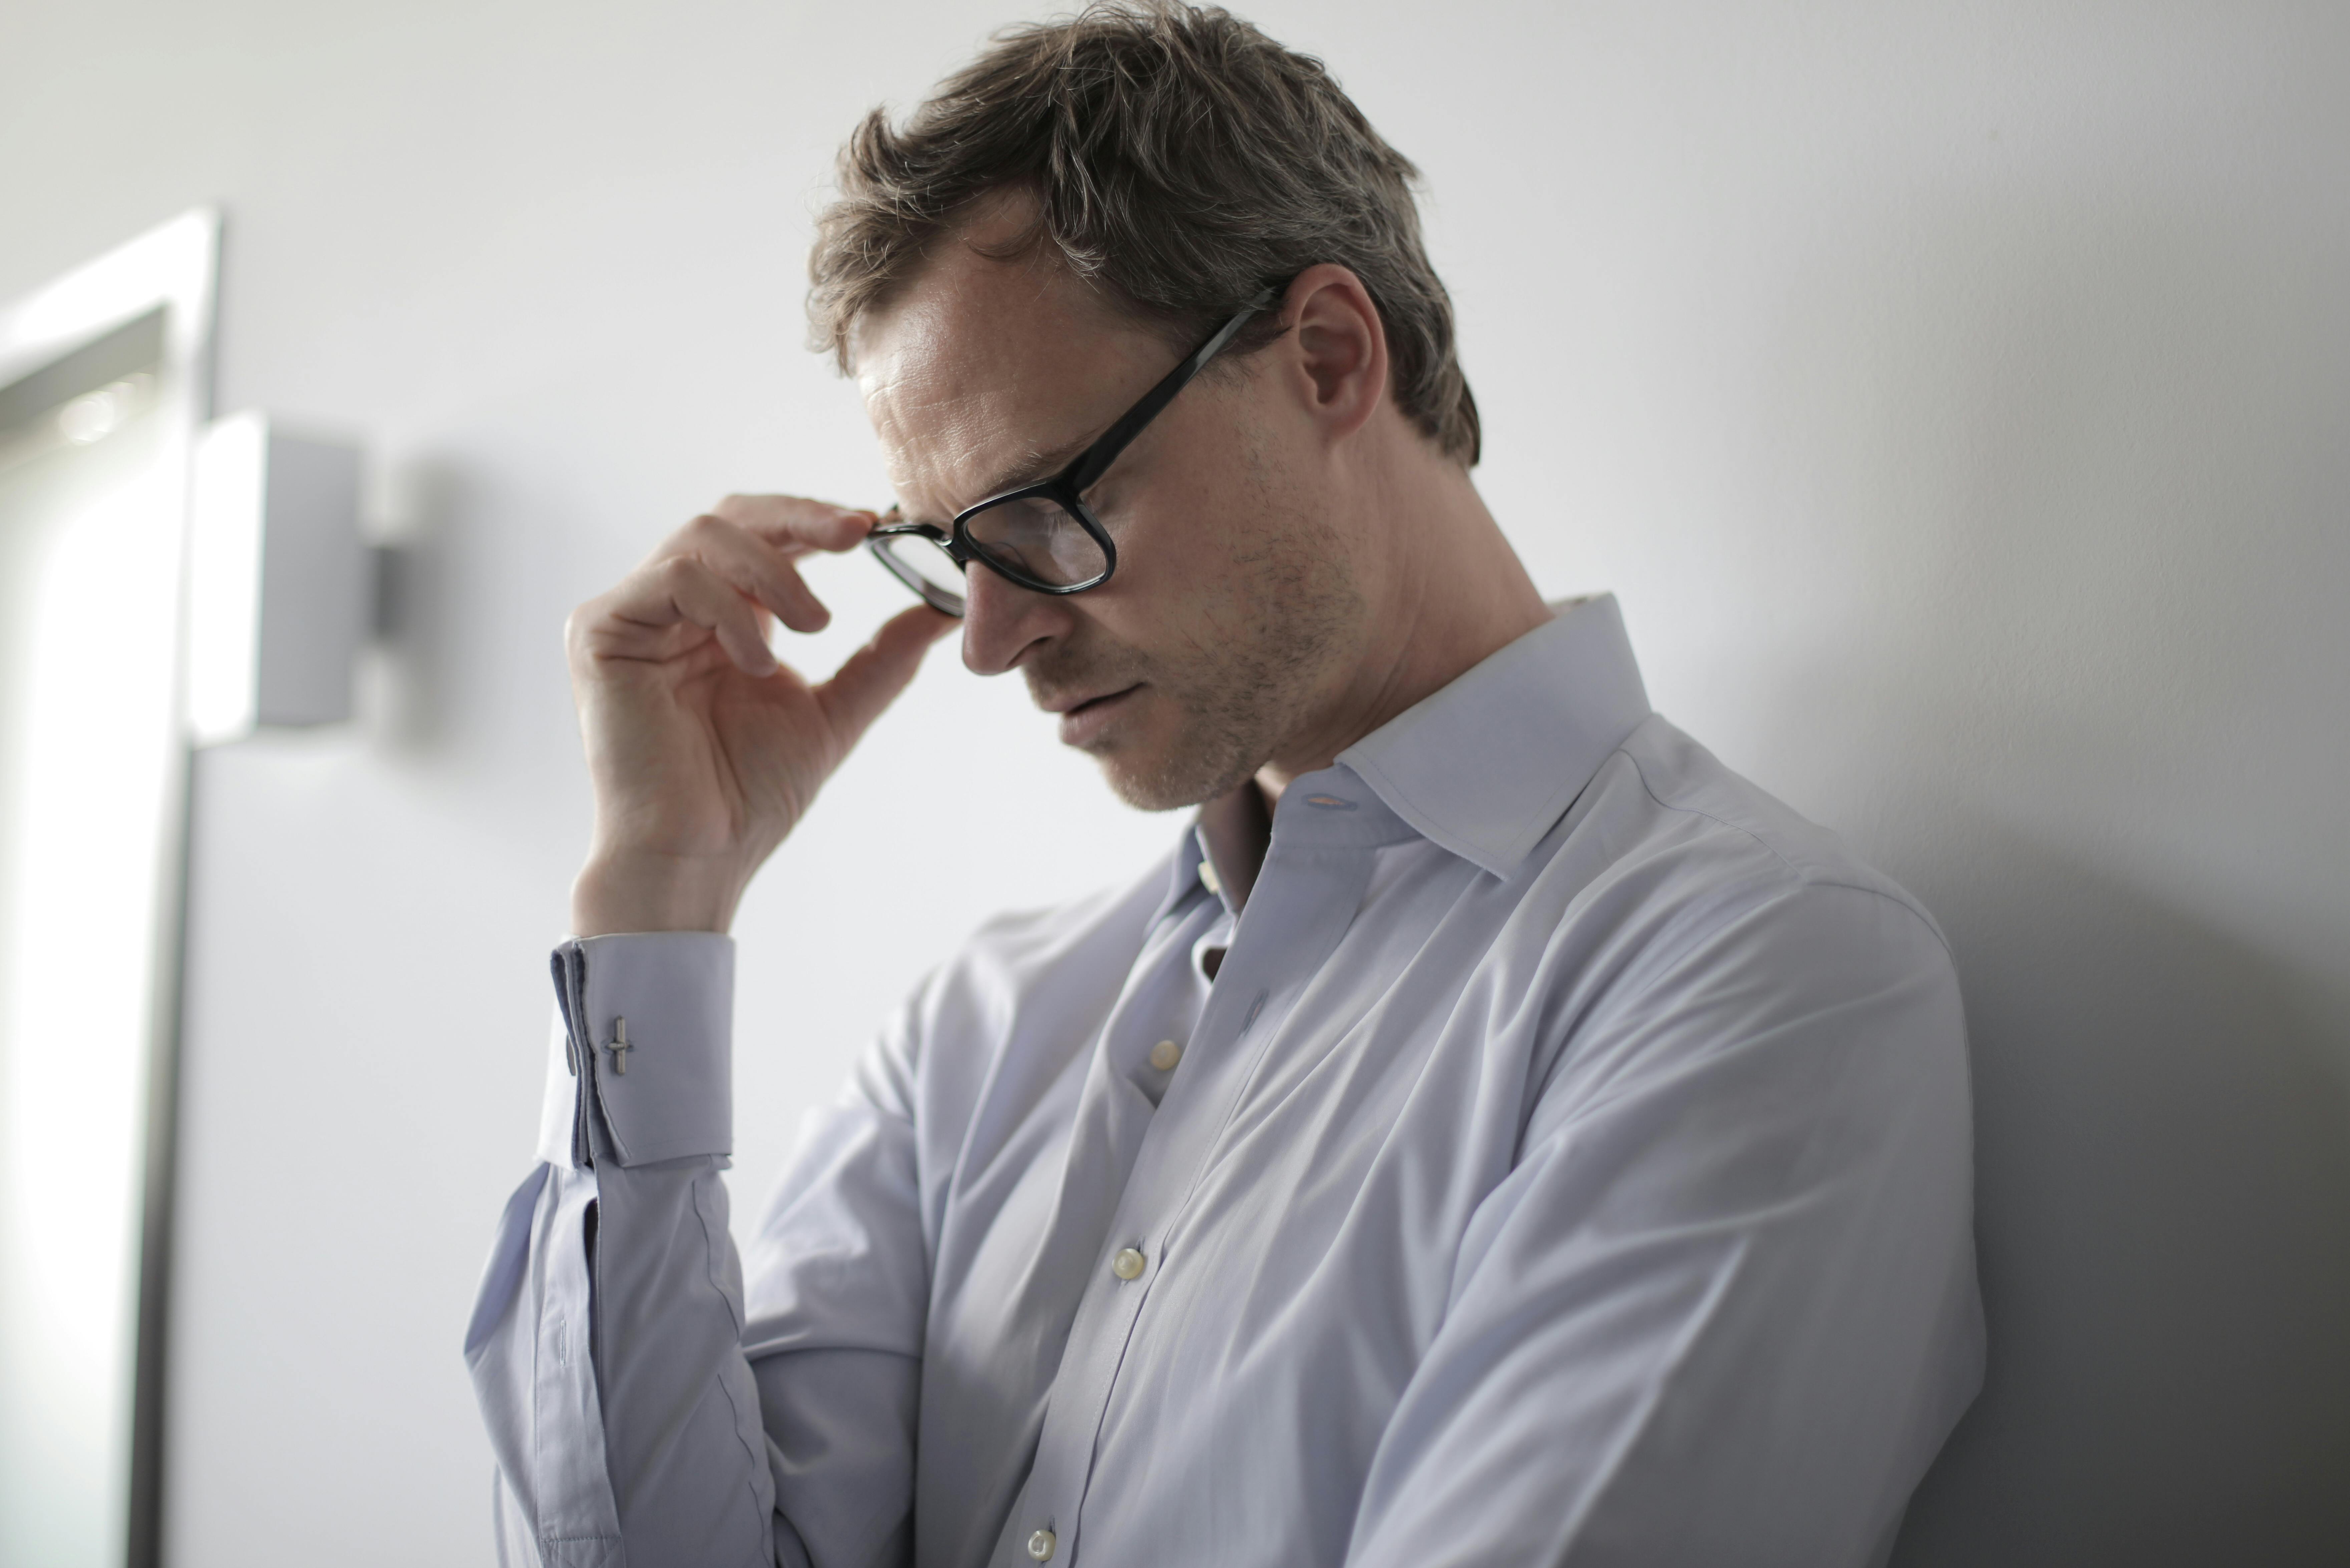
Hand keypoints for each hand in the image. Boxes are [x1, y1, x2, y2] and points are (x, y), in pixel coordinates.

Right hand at [565, 495, 954, 934]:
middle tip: (856, 534)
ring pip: (702, 536)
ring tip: (812, 626)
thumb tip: (941, 611)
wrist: (698, 855)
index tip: (874, 525)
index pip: (765, 536)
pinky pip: (672, 579)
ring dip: (772, 571)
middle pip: (730, 516)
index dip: (816, 520)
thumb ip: (882, 658)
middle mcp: (673, 606)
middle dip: (800, 517)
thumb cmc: (749, 796)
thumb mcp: (835, 713)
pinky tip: (756, 661)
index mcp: (723, 617)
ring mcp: (633, 615)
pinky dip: (727, 609)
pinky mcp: (600, 631)